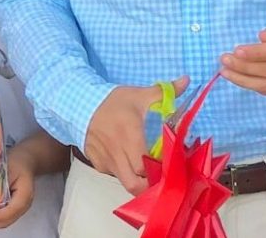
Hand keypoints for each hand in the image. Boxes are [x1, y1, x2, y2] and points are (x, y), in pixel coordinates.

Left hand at [0, 145, 35, 228]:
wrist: (25, 162)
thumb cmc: (17, 162)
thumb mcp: (8, 165)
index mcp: (25, 194)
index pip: (13, 209)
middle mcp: (22, 205)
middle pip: (7, 220)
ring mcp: (16, 209)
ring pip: (2, 222)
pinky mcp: (10, 209)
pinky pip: (0, 218)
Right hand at [84, 76, 188, 194]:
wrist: (79, 103)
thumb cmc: (112, 101)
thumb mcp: (139, 94)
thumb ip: (165, 91)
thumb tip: (186, 81)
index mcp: (130, 135)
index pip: (146, 167)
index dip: (159, 171)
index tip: (168, 166)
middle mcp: (116, 151)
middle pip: (135, 184)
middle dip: (149, 185)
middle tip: (158, 175)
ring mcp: (105, 160)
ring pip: (124, 181)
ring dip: (136, 179)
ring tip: (145, 169)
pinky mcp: (97, 163)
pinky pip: (113, 174)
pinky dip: (123, 171)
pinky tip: (126, 159)